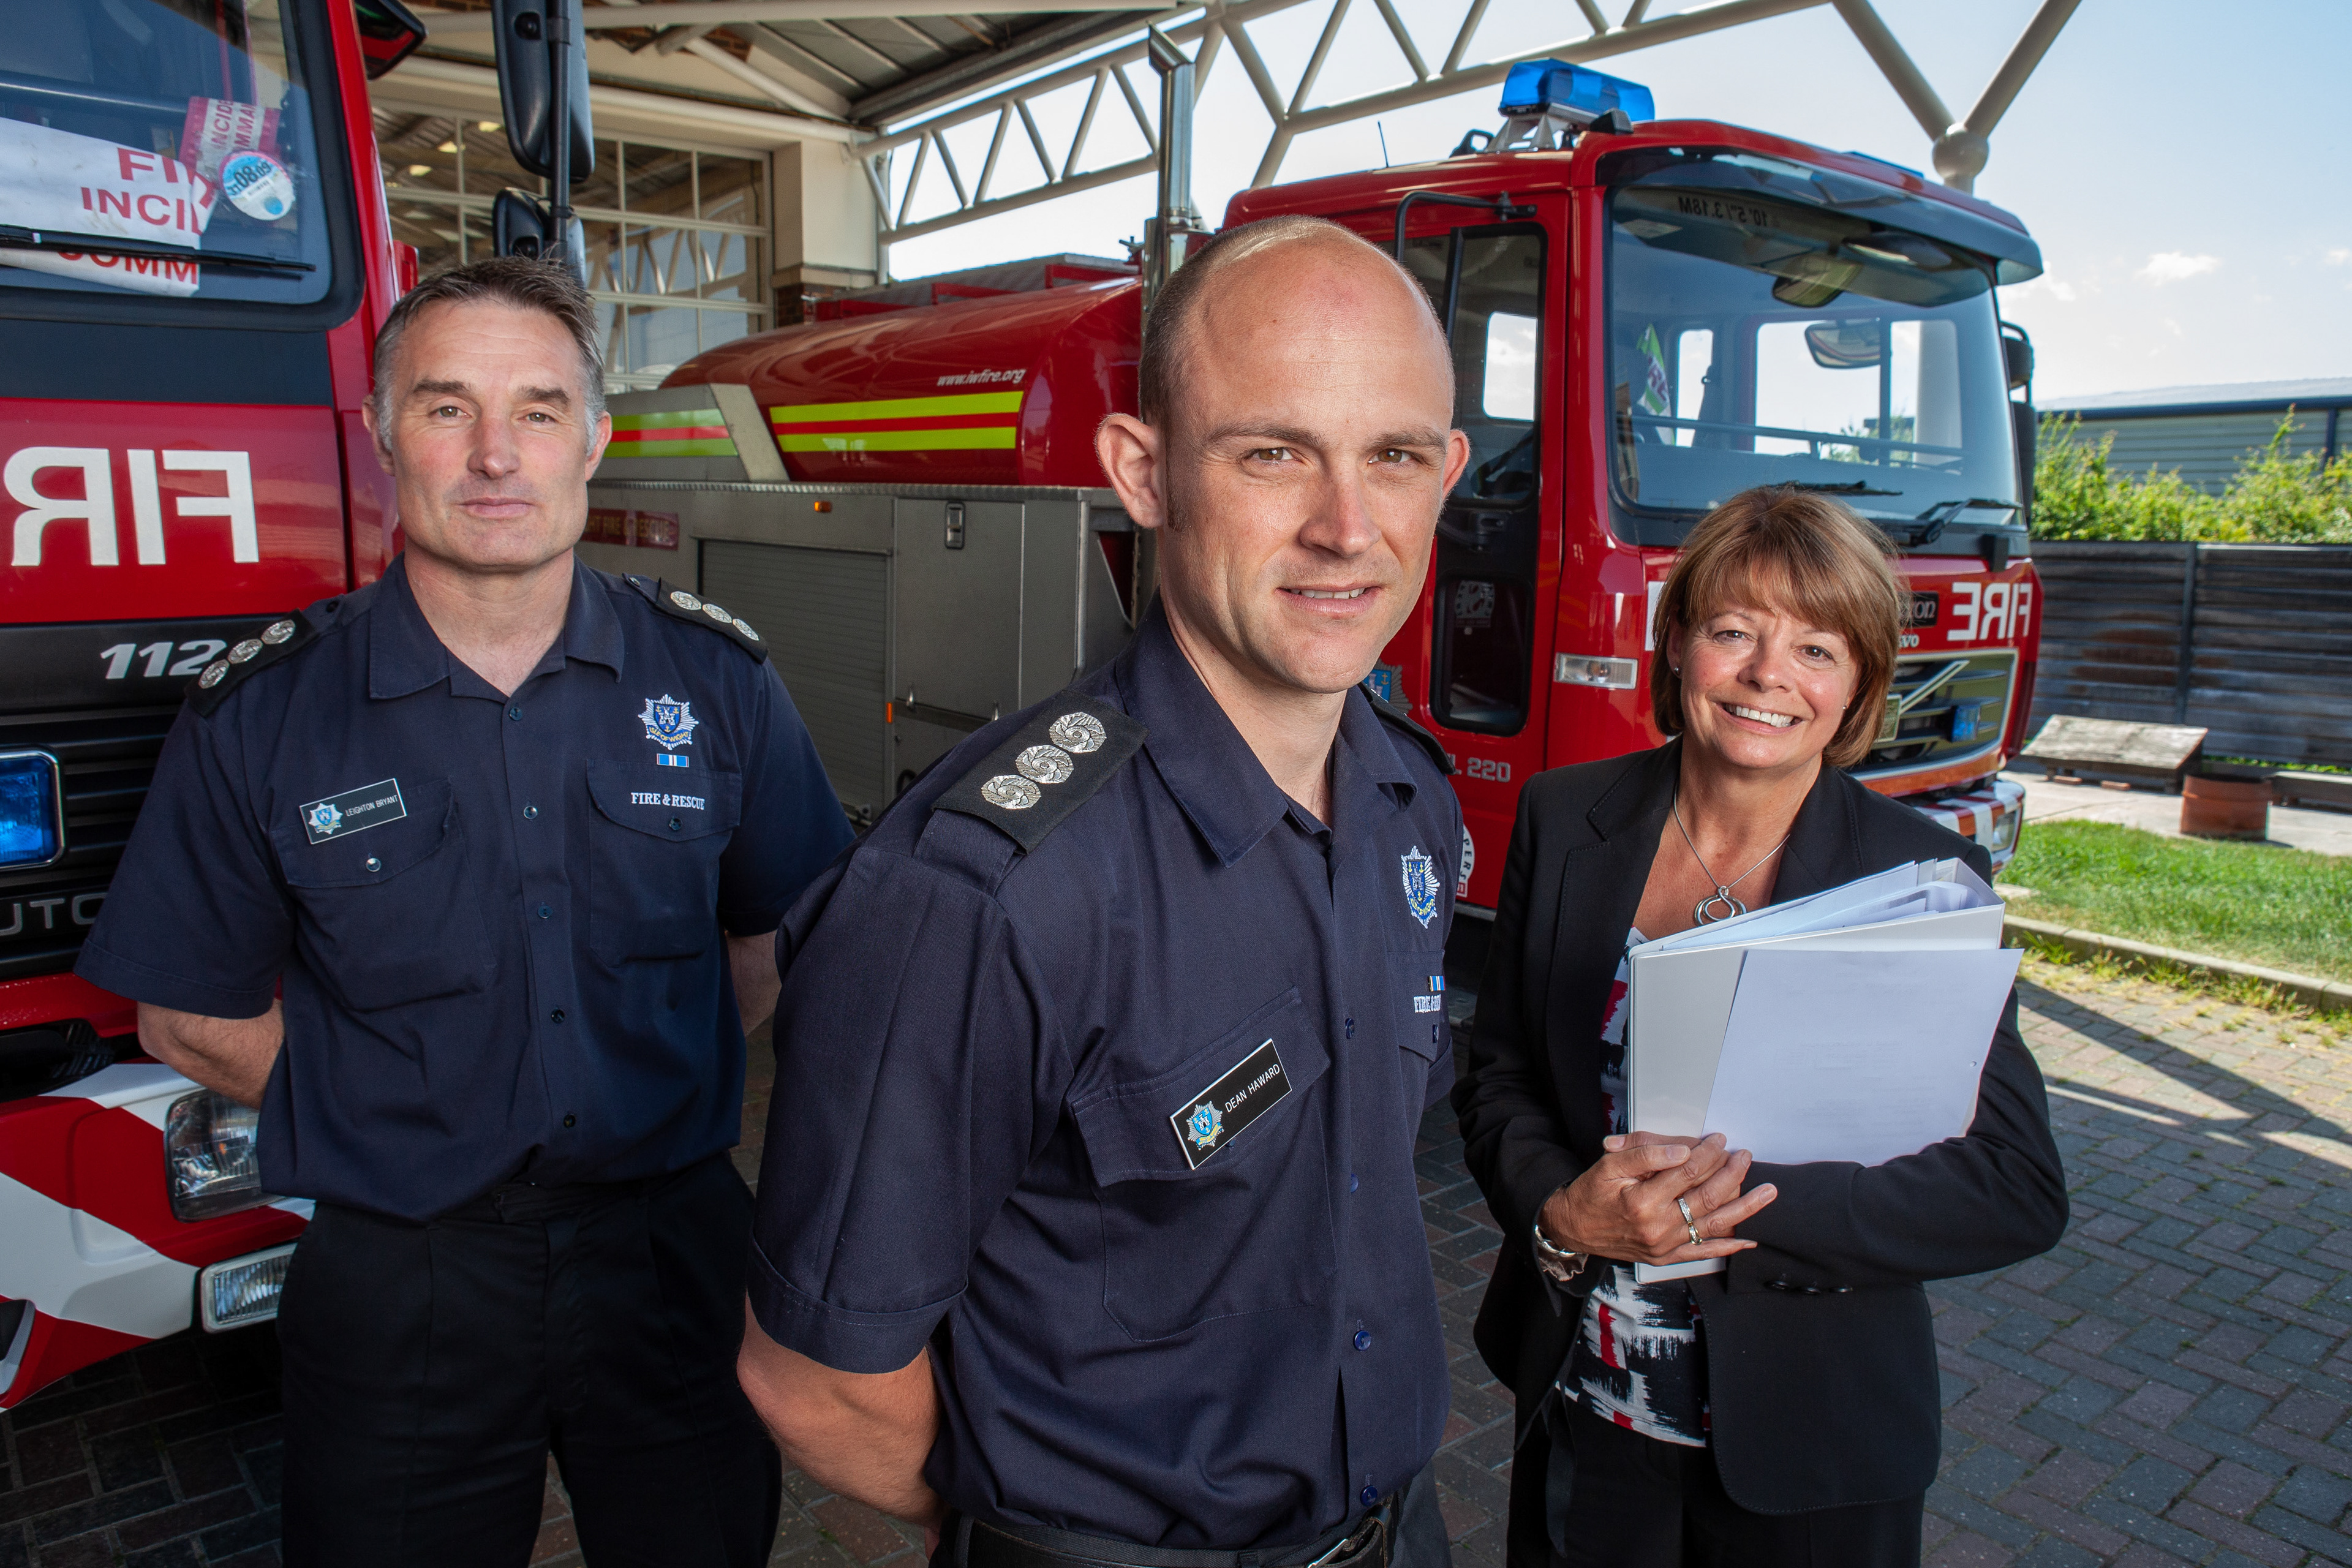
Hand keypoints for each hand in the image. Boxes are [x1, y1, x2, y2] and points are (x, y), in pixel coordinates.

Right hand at [1538, 1131, 1777, 1266]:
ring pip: (1714, 1225)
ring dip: (1744, 1208)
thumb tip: (1682, 1150)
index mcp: (1642, 1201)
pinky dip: (1728, 1246)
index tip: (1719, 1139)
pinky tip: (1749, 1238)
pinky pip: (1704, 1252)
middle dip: (1731, 1173)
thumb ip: (1644, 1153)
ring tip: (1767, 1192)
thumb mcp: (1609, 1164)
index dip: (1707, 1152)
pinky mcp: (1667, 1257)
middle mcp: (1657, 1227)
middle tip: (1744, 1156)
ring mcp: (1665, 1246)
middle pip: (1707, 1197)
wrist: (1574, 1228)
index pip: (1686, 1171)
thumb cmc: (1592, 1193)